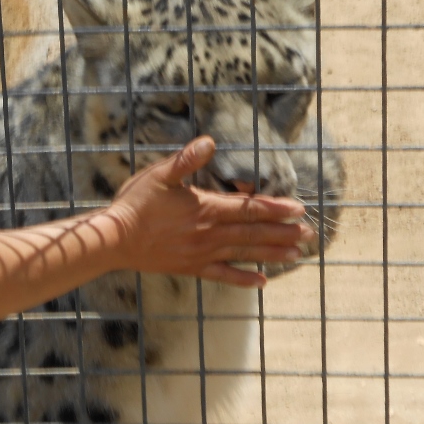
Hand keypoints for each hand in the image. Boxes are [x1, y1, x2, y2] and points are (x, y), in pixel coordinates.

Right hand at [105, 136, 313, 287]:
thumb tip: (209, 142)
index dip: (275, 208)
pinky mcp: (192, 268)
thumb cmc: (136, 204)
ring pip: (245, 253)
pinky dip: (244, 279)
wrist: (115, 240)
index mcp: (206, 209)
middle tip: (309, 234)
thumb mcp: (160, 175)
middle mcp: (209, 234)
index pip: (249, 209)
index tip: (299, 210)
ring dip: (272, 253)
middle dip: (283, 233)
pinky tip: (261, 282)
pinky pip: (223, 275)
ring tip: (296, 254)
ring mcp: (202, 254)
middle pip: (254, 233)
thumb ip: (187, 160)